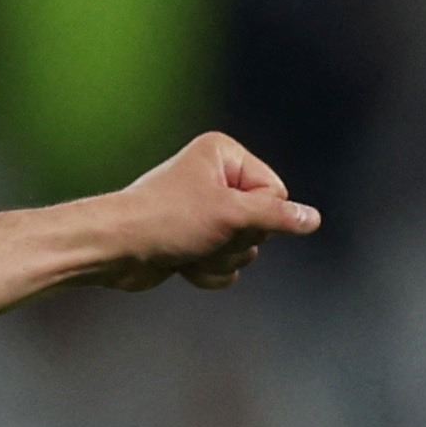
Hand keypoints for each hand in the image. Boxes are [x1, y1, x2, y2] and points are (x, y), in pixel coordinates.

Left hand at [90, 132, 320, 291]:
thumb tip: (311, 219)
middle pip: (262, 223)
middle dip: (235, 240)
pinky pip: (226, 264)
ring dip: (220, 258)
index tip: (225, 217)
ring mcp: (204, 212)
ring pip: (245, 248)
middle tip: (202, 235)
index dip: (258, 215)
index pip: (276, 192)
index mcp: (223, 156)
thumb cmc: (165, 220)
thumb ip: (277, 217)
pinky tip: (183, 265)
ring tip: (189, 250)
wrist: (114, 250)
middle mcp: (215, 178)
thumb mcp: (231, 214)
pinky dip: (208, 271)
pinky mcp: (193, 241)